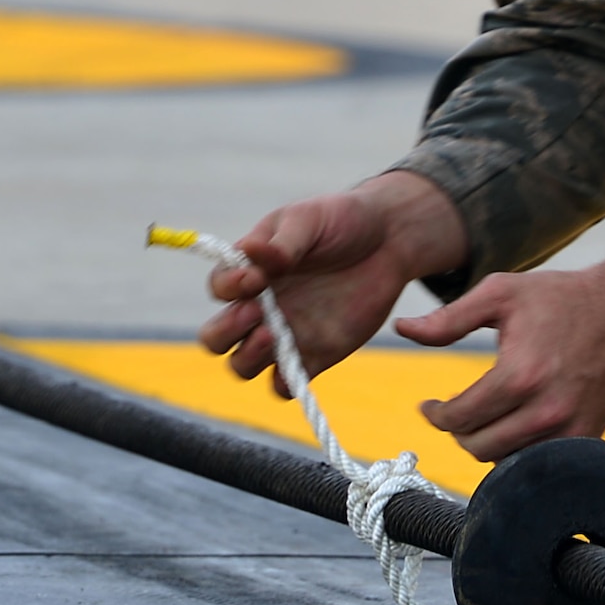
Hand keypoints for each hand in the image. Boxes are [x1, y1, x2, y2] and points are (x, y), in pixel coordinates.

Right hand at [198, 170, 466, 395]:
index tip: (255, 277)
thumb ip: (281, 242)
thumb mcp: (309, 219)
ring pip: (242, 366)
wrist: (388, 239)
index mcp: (251, 270)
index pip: (219, 288)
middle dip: (226, 330)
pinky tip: (296, 364)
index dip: (227, 286)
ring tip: (273, 335)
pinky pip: (284, 385)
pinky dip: (283, 383)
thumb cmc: (340, 220)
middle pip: (216, 337)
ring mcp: (285, 334)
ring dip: (248, 358)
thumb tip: (251, 255)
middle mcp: (260, 307)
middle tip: (256, 312)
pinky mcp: (315, 356)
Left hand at [398, 228, 604, 461]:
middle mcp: (545, 409)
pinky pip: (542, 462)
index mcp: (518, 374)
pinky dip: (521, 452)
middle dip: (457, 432)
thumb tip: (402, 330)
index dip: (435, 415)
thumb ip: (447, 319)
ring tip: (481, 419)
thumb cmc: (558, 297)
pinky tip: (512, 428)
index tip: (428, 406)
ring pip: (509, 461)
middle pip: (479, 448)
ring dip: (487, 444)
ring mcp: (571, 427)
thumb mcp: (498, 294)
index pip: (459, 418)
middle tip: (452, 413)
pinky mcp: (591, 435)